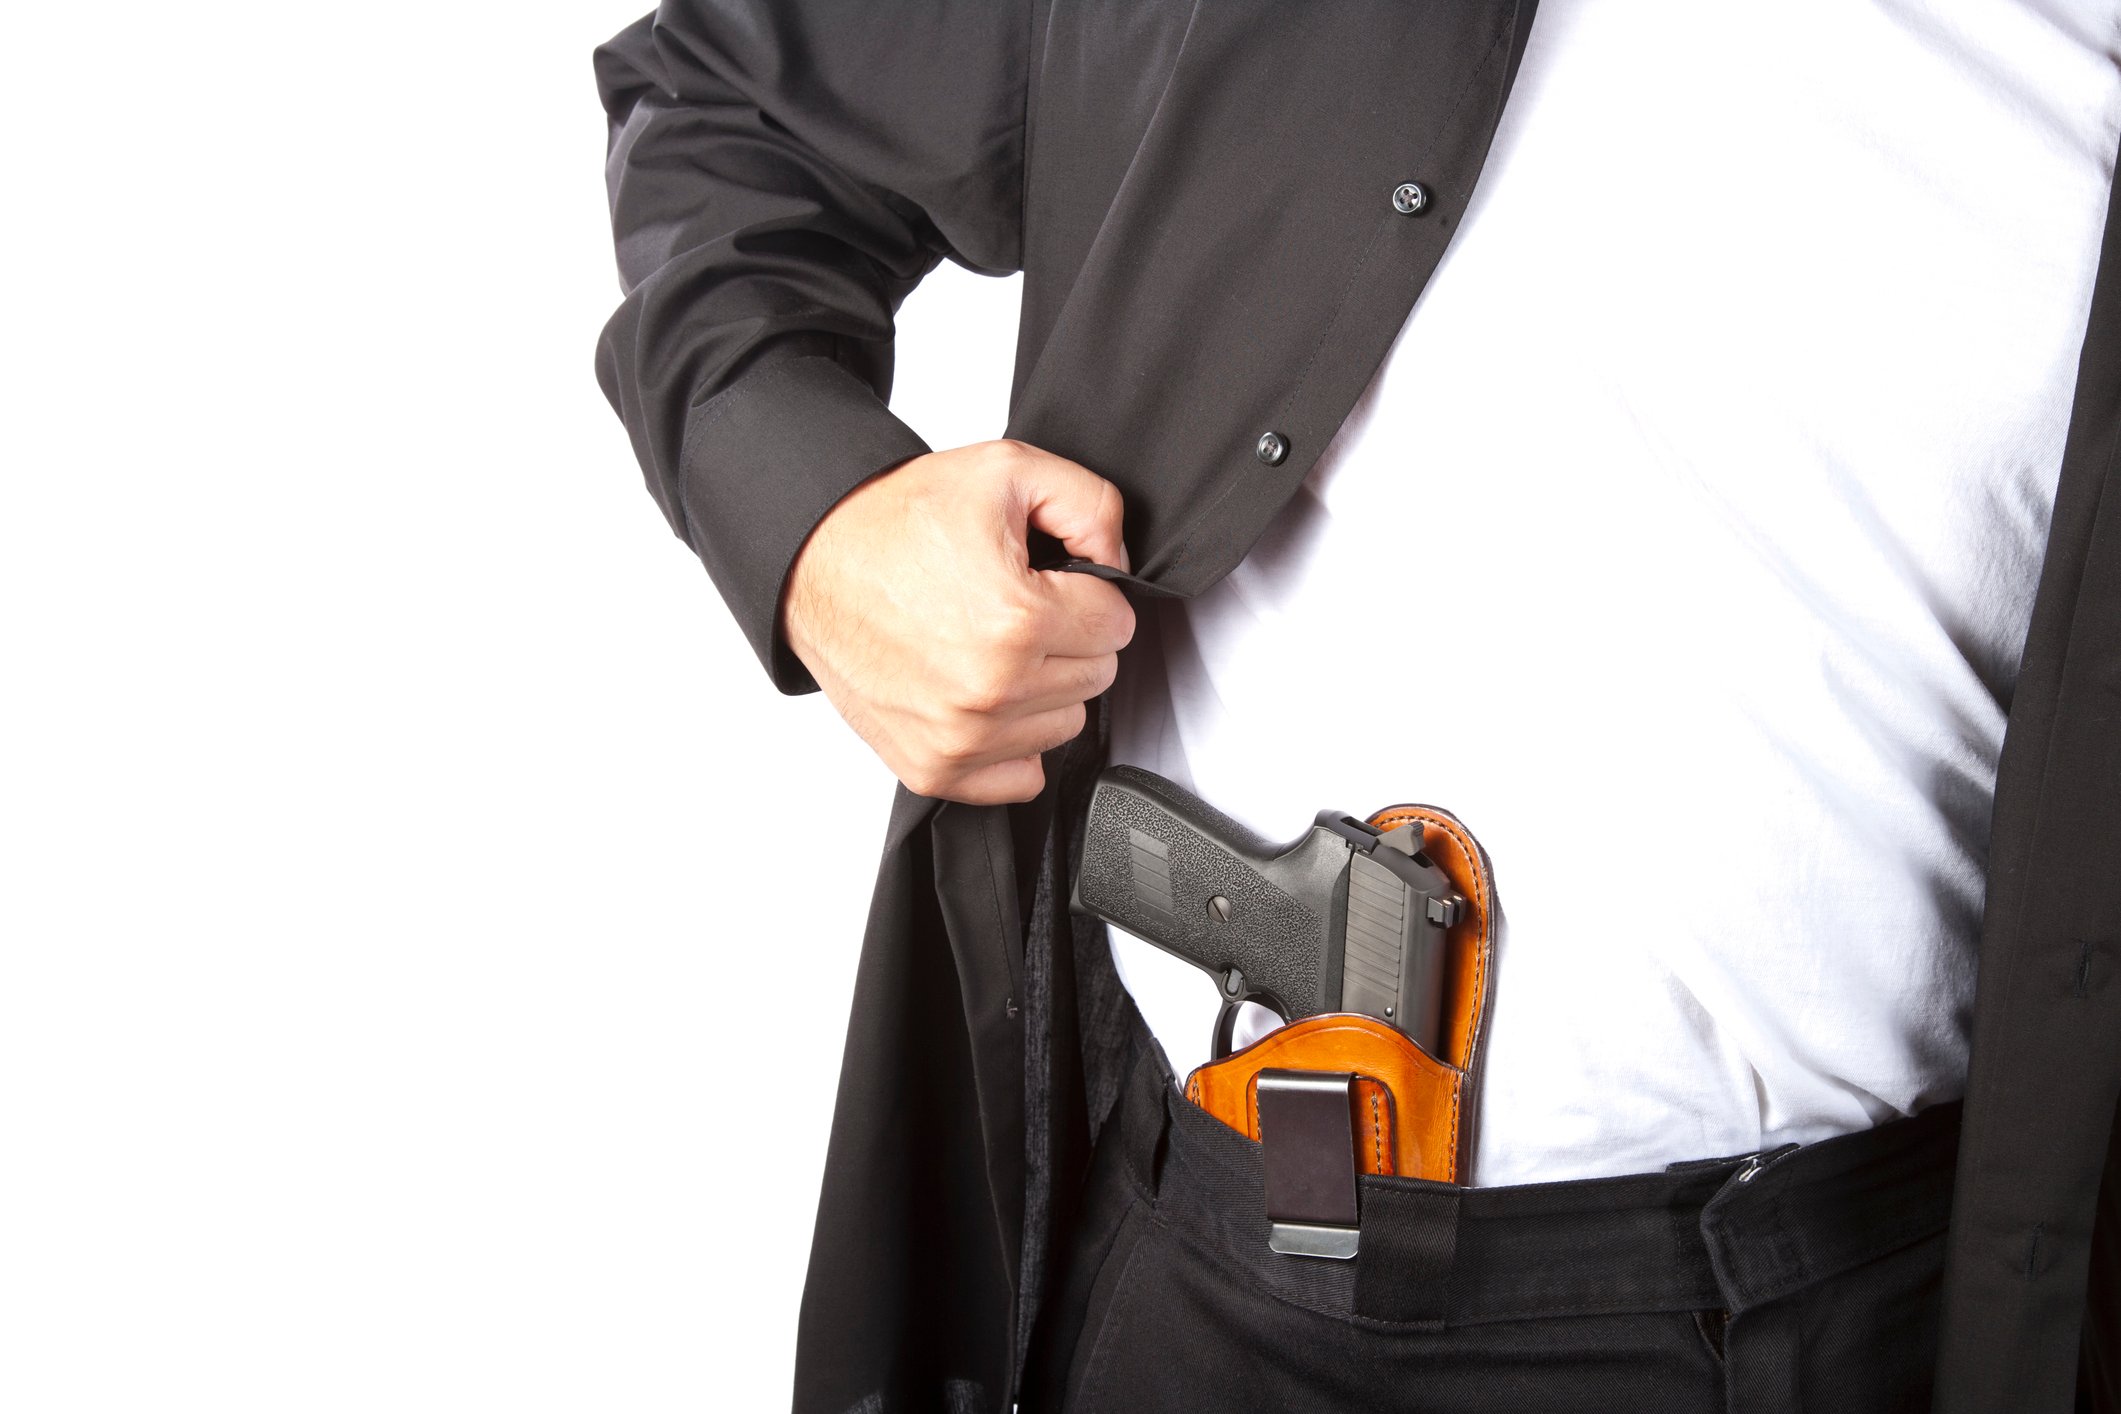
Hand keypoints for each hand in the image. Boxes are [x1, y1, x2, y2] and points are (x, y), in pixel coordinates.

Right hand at [780, 438, 1136, 804]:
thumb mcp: (1005, 470)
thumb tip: (1120, 560)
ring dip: (1042, 688)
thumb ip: (1091, 504)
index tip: (1047, 581)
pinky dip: (1011, 741)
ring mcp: (961, 738)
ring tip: (989, 645)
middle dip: (1068, 637)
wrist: (815, 562)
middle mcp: (990, 689)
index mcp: (1016, 619)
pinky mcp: (934, 768)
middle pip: (1096, 676)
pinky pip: (1022, 777)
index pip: (1116, 623)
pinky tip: (982, 695)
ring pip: (1065, 725)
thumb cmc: (897, 522)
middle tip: (1013, 606)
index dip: (1087, 592)